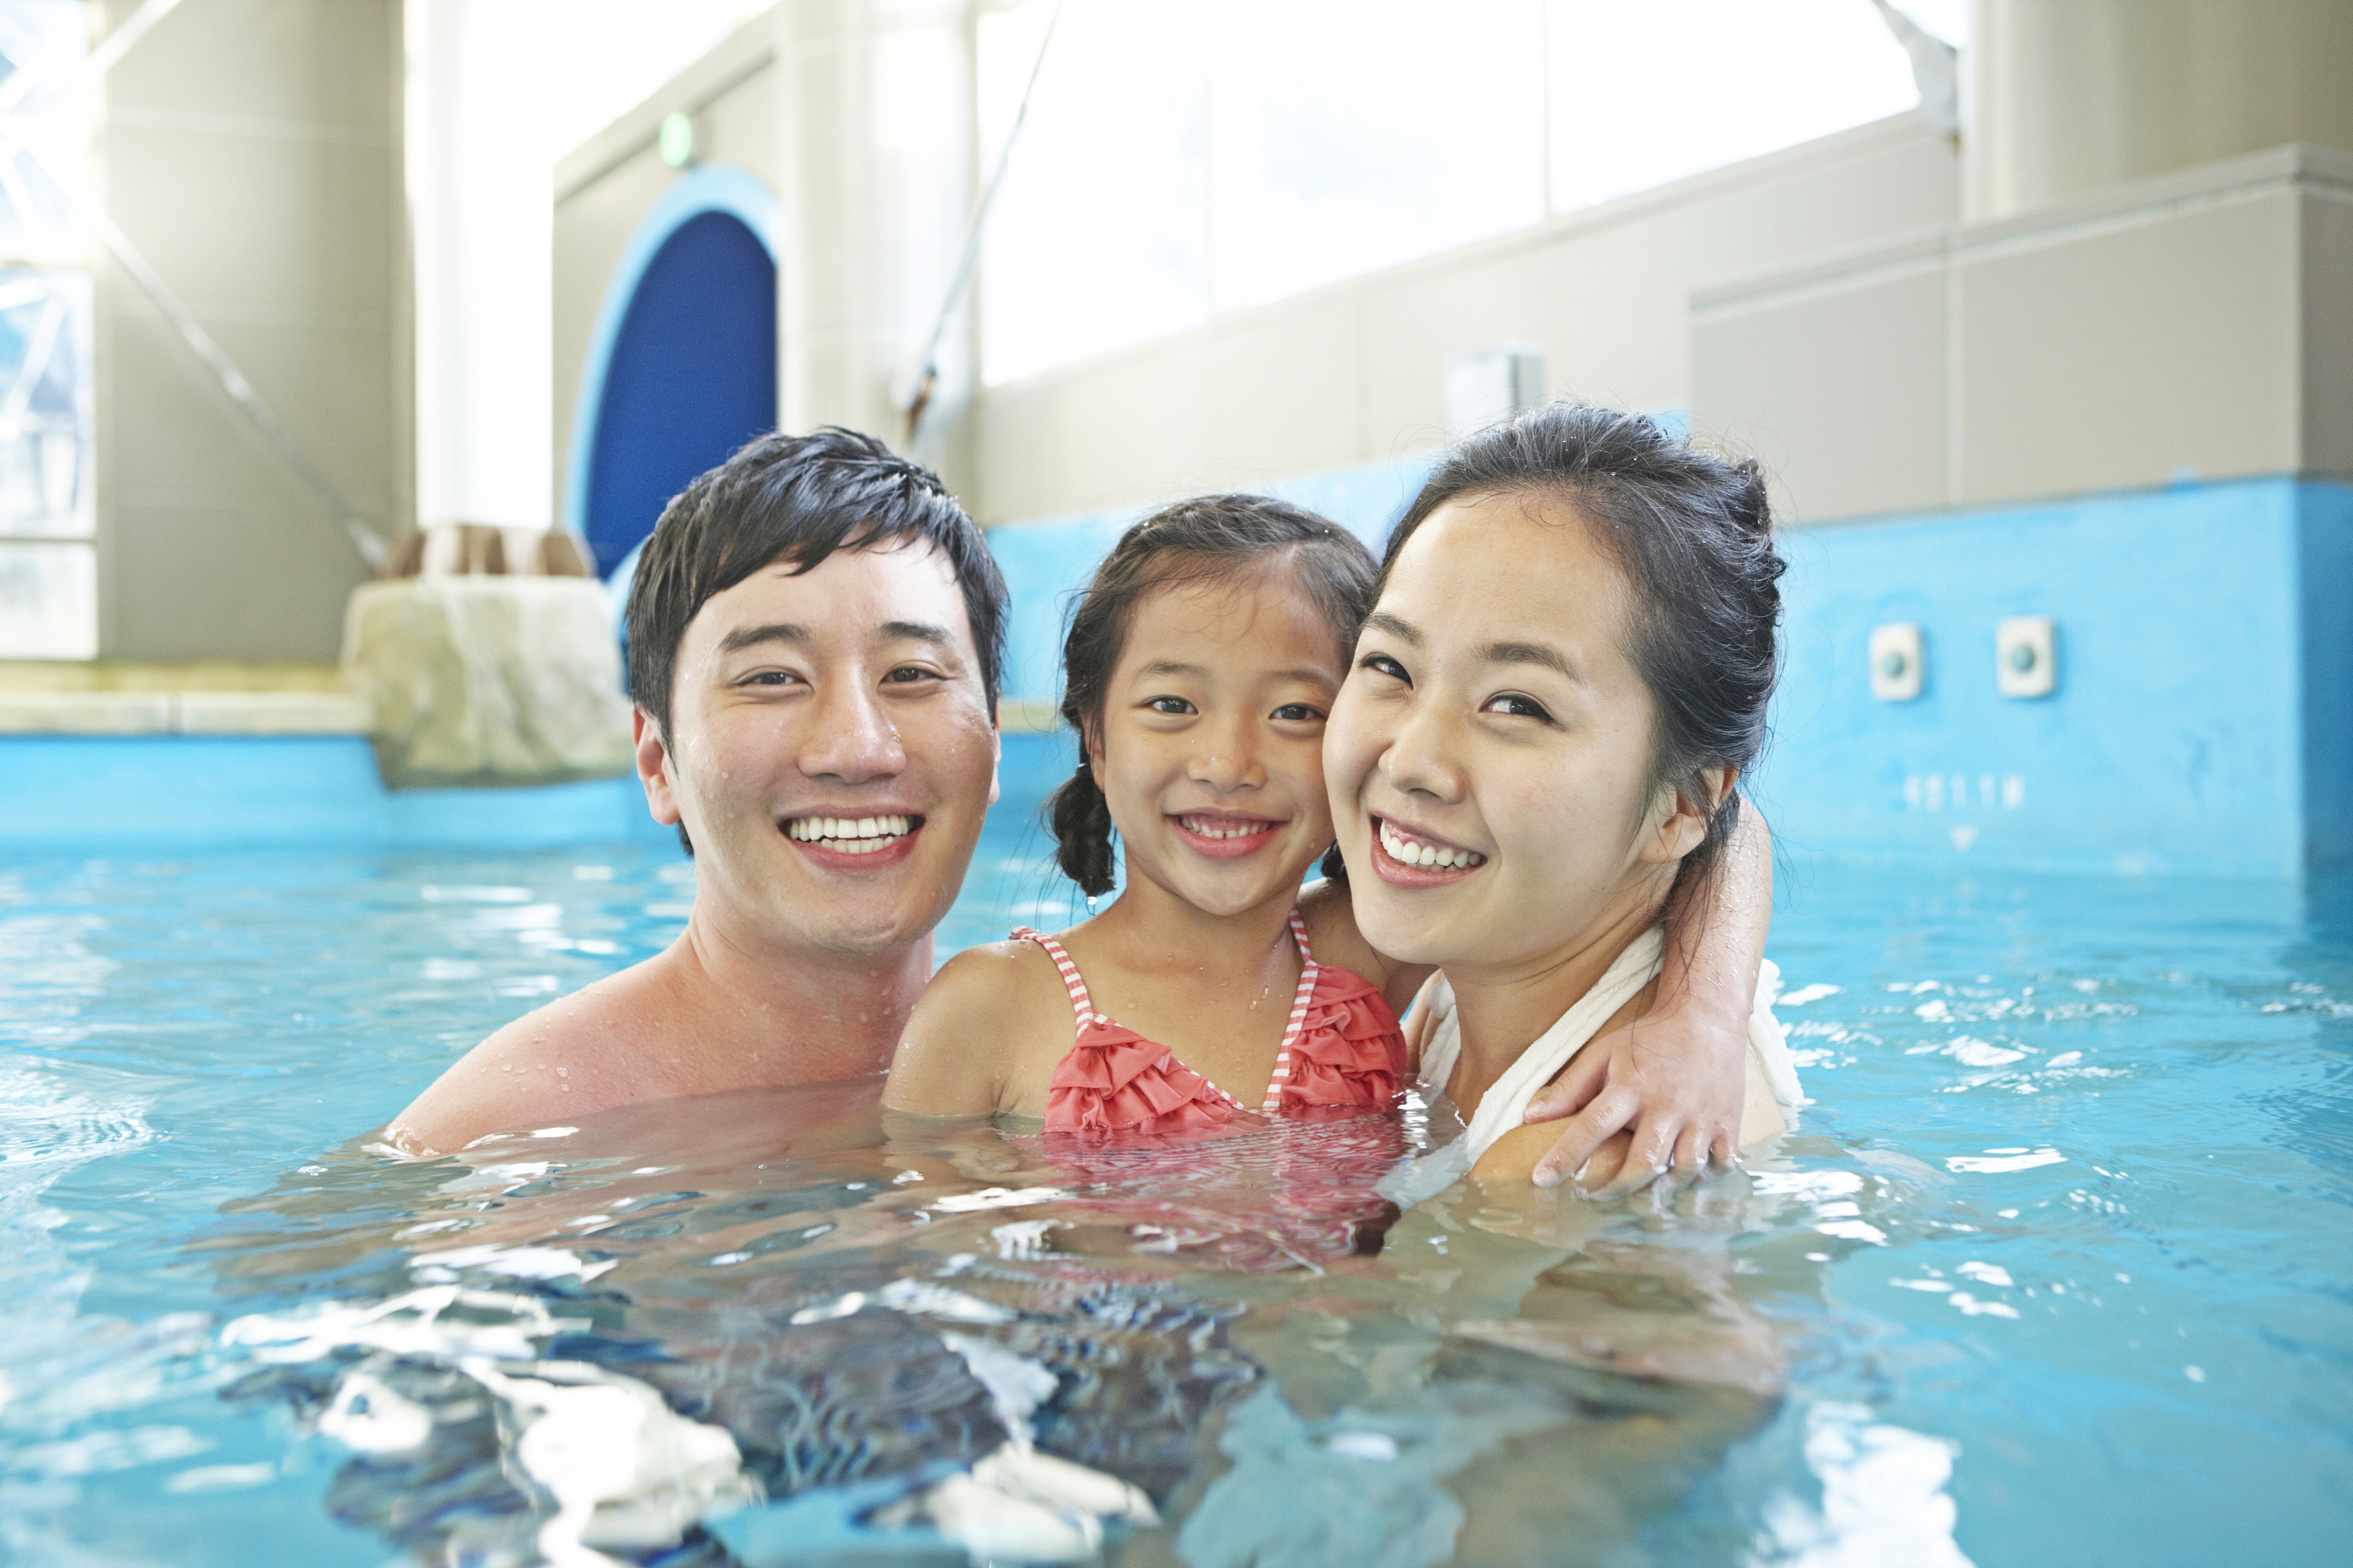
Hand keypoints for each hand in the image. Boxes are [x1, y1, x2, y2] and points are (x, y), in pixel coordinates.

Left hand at [1519, 996, 1746, 1195]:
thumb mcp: (1603, 1054)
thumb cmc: (1649, 1040)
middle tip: (1592, 1197)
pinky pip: (1719, 1167)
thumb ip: (1569, 1088)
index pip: (1592, 1126)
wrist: (1707, 1018)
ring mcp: (1702, 1119)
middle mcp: (1668, 1106)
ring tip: (1635, 1193)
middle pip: (1642, 1162)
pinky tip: (1681, 1180)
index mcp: (1631, 1087)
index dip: (1565, 1156)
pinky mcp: (1729, 1125)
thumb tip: (1530, 1117)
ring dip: (1657, 1190)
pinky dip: (1700, 1181)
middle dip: (1614, 1188)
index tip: (1541, 1179)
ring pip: (1681, 1171)